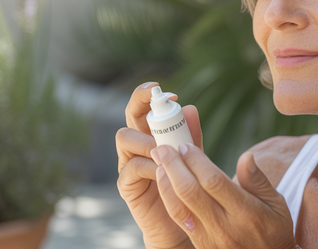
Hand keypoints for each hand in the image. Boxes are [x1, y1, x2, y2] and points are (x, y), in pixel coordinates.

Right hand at [117, 82, 203, 248]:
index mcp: (152, 134)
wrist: (182, 223)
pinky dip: (149, 166)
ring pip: (124, 137)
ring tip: (165, 148)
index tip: (172, 95)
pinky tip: (164, 171)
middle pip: (130, 115)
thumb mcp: (193, 158)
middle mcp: (137, 145)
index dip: (151, 95)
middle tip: (161, 106)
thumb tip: (191, 108)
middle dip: (141, 104)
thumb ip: (191, 136)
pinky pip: (131, 168)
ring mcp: (128, 163)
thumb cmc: (187, 187)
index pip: (145, 107)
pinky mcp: (126, 185)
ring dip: (146, 138)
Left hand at [151, 142, 295, 248]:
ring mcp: (210, 238)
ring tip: (159, 162)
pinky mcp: (200, 245)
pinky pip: (179, 220)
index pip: (214, 181)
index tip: (186, 145)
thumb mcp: (277, 204)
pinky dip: (168, 199)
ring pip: (179, 207)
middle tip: (164, 147)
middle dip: (174, 166)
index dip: (196, 161)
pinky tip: (164, 183)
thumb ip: (258, 180)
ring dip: (165, 182)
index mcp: (246, 212)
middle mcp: (225, 226)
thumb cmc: (274, 229)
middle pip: (191, 192)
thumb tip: (246, 156)